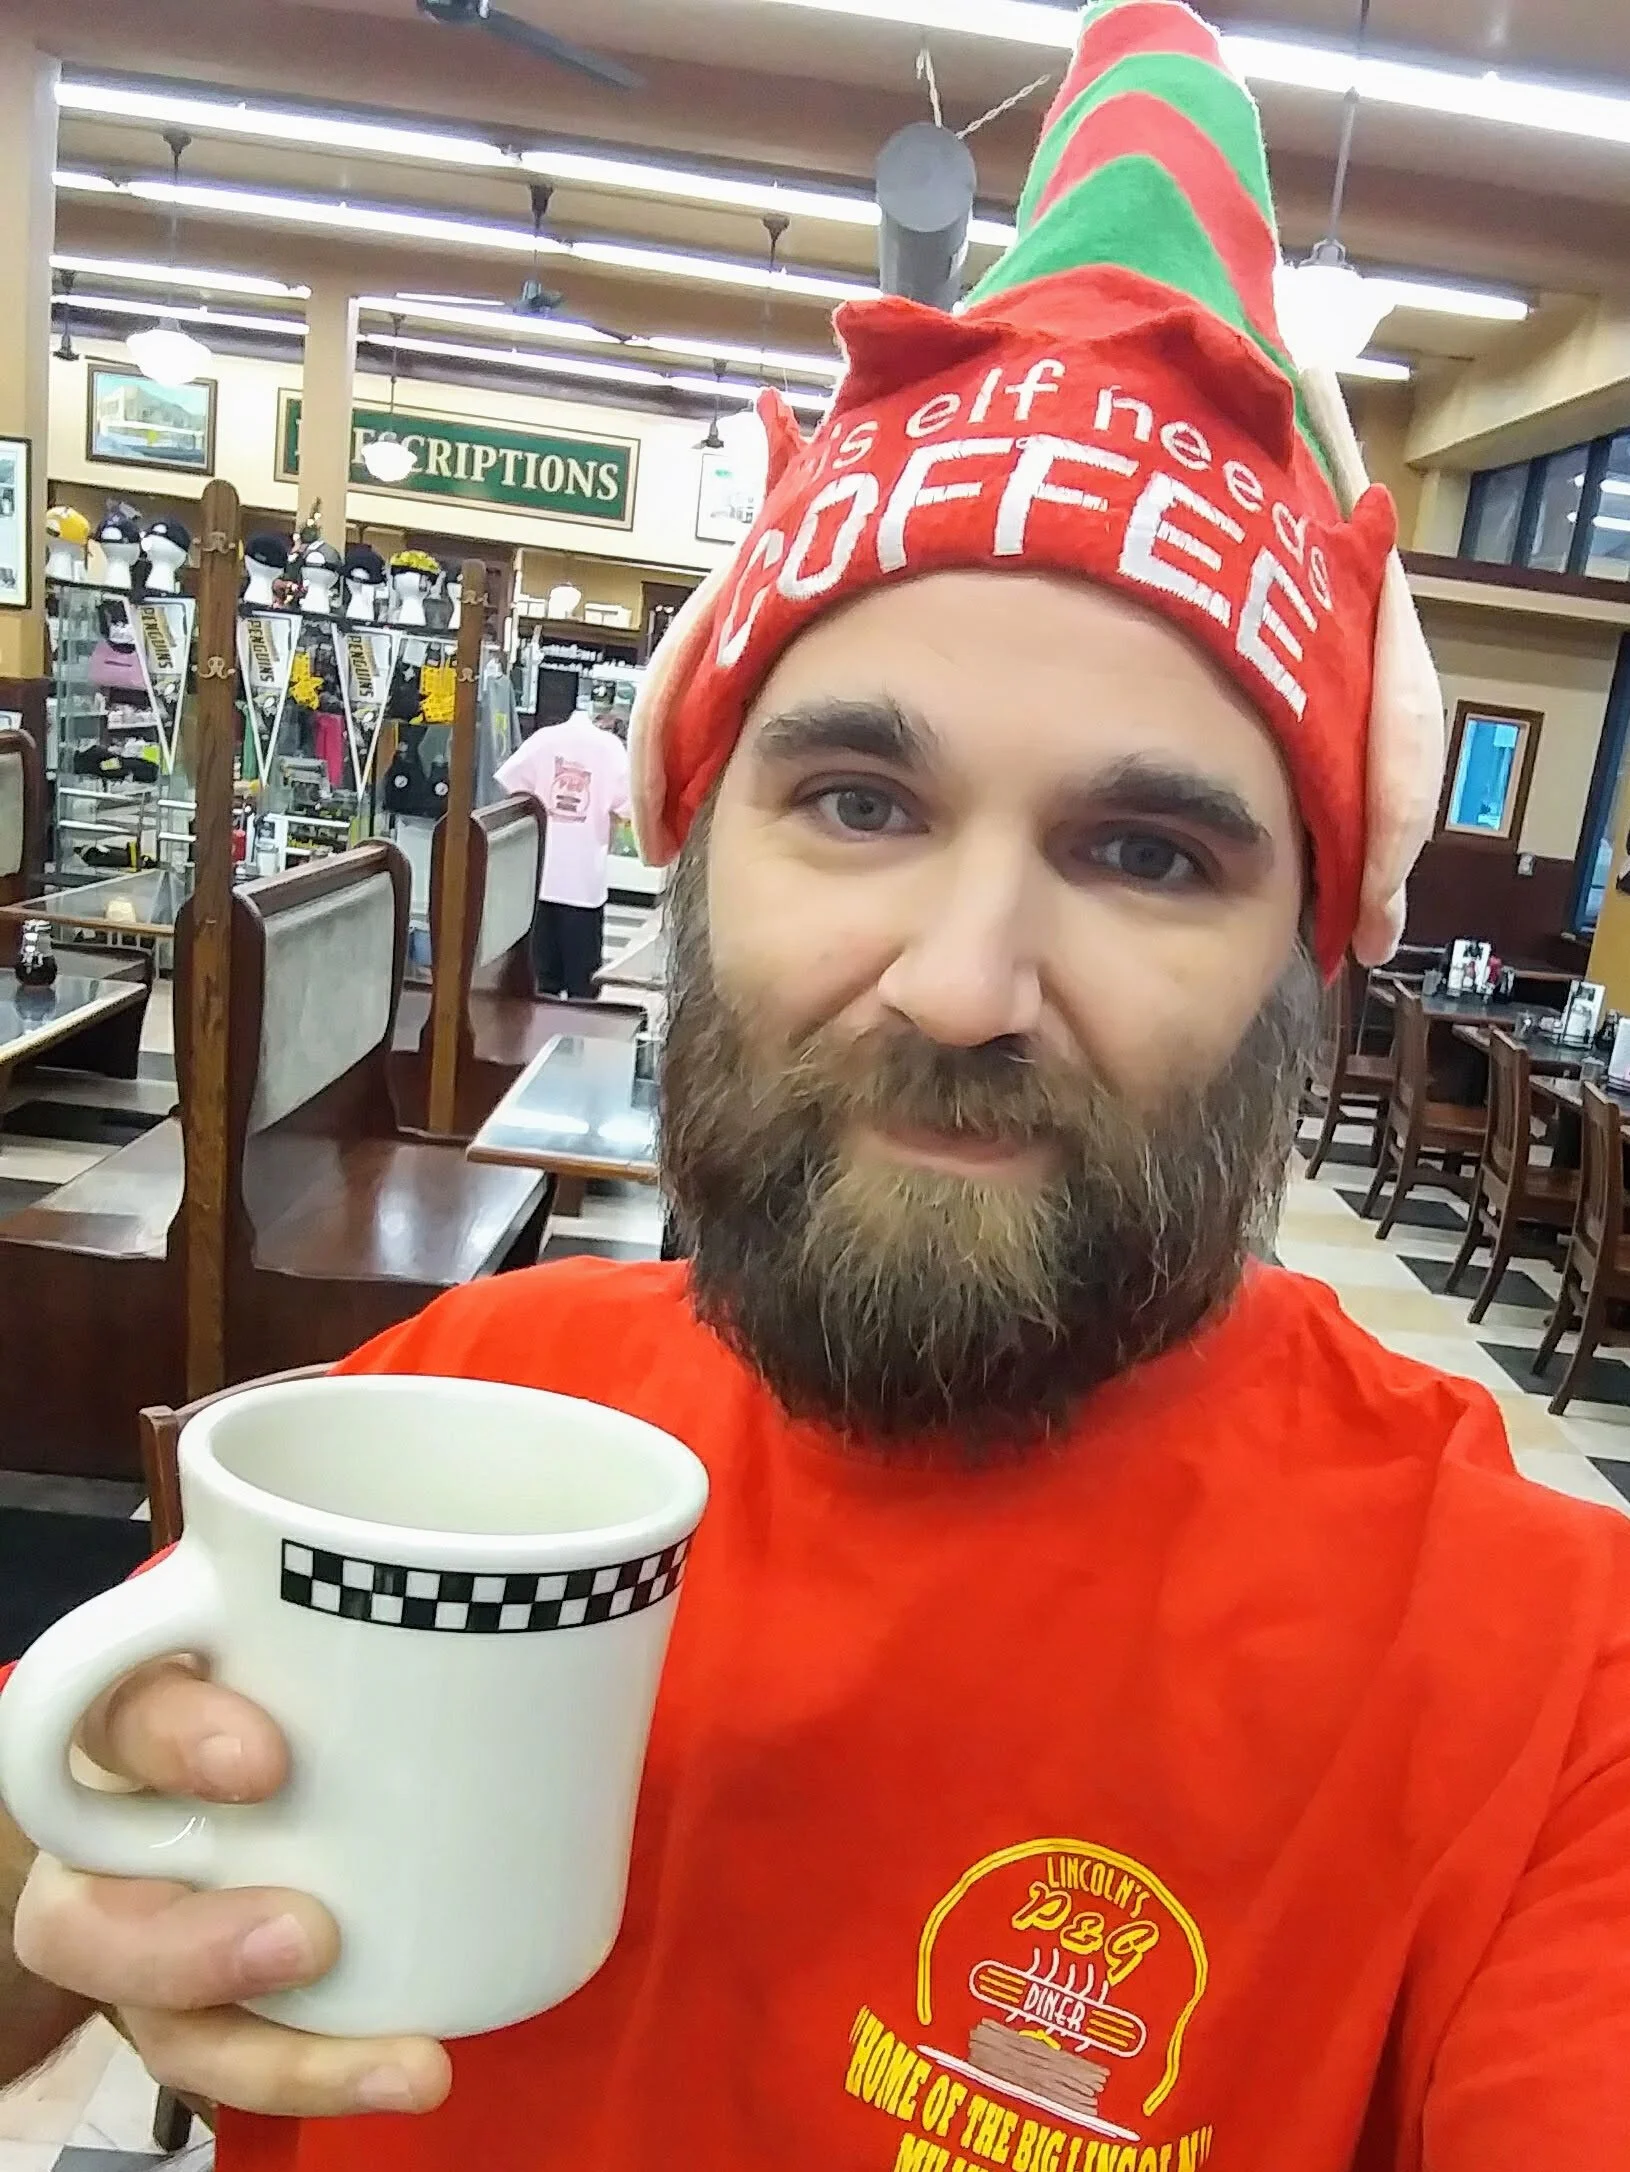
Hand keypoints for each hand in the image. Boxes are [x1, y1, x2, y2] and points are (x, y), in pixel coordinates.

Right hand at [11, 1659, 451, 2118]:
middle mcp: (113, 1840)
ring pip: (151, 2027)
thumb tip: (547, 1658)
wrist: (229, 1767)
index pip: (119, 1717)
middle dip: (187, 1949)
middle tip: (311, 1938)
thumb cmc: (295, 1680)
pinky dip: (317, 2075)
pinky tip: (407, 2070)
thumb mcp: (313, 1643)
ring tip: (406, 2060)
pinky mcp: (189, 2006)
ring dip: (271, 2051)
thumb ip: (370, 1639)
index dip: (173, 1742)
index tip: (264, 1761)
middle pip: (82, 1919)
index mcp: (138, 1720)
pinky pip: (225, 2062)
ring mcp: (142, 1935)